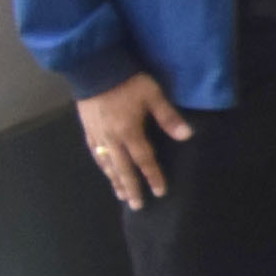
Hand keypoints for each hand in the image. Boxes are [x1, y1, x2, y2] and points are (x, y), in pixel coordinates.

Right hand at [77, 71, 189, 210]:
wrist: (95, 69)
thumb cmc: (127, 81)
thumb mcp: (153, 95)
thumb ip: (168, 117)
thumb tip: (187, 136)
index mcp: (129, 132)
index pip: (144, 160)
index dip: (153, 177)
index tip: (160, 192)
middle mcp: (112, 139)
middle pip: (123, 168)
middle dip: (131, 188)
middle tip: (137, 205)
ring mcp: (97, 135)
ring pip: (107, 164)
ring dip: (115, 180)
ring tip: (121, 194)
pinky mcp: (88, 129)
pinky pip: (95, 153)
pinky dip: (101, 165)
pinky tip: (105, 170)